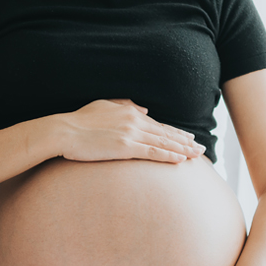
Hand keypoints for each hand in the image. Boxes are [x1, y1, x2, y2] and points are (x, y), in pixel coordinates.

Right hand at [53, 99, 206, 163]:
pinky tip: (180, 160)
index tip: (189, 138)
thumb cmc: (80, 121)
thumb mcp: (104, 106)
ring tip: (196, 155)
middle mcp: (135, 121)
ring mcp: (131, 134)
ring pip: (163, 143)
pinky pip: (152, 152)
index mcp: (131, 112)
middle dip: (185, 142)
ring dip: (182, 150)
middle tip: (201, 148)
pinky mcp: (125, 147)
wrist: (64, 131)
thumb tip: (144, 110)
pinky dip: (168, 155)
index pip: (159, 125)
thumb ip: (125, 106)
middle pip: (166, 134)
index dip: (176, 133)